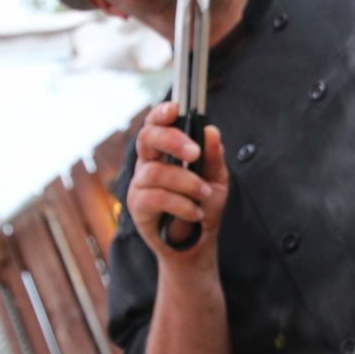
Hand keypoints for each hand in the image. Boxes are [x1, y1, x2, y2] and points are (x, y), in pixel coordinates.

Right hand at [127, 101, 228, 257]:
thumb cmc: (203, 208)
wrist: (196, 245)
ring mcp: (140, 185)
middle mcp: (148, 164)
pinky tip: (194, 212)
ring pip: (156, 171)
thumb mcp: (217, 180)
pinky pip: (156, 197)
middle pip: (147, 138)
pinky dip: (180, 203)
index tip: (175, 108)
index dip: (160, 113)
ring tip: (203, 195)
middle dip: (171, 140)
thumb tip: (211, 131)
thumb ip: (213, 157)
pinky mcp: (138, 206)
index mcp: (164, 153)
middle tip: (194, 153)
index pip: (156, 125)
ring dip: (186, 183)